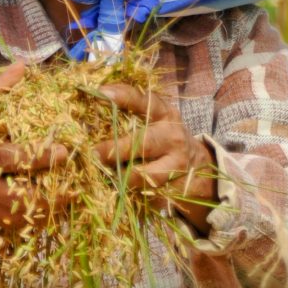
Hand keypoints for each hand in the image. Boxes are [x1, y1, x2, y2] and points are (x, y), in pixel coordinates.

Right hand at [0, 62, 66, 228]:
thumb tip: (23, 65)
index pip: (10, 159)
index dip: (40, 157)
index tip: (65, 150)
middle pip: (21, 197)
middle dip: (53, 192)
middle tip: (79, 180)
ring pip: (21, 216)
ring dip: (49, 207)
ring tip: (73, 193)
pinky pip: (12, 224)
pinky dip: (34, 217)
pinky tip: (52, 205)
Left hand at [91, 82, 216, 233]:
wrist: (200, 169)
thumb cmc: (164, 141)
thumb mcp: (155, 122)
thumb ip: (130, 116)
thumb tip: (87, 114)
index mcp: (165, 114)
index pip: (145, 101)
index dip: (123, 96)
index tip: (102, 94)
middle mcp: (172, 137)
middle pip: (144, 142)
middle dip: (117, 149)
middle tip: (94, 153)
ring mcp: (177, 164)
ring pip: (146, 174)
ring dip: (122, 177)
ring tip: (105, 176)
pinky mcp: (175, 188)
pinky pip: (148, 194)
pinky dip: (130, 194)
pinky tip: (119, 192)